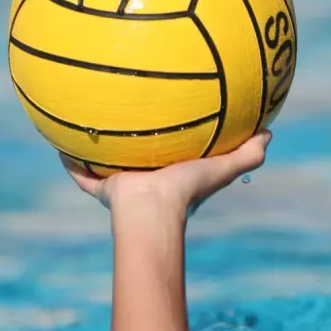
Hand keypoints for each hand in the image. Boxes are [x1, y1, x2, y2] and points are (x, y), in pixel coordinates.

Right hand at [60, 129, 272, 213]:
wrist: (152, 210)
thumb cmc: (188, 191)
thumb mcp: (223, 169)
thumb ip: (248, 155)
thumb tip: (270, 133)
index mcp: (172, 178)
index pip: (173, 158)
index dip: (174, 145)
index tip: (173, 125)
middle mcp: (145, 181)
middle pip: (137, 159)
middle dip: (133, 144)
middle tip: (129, 120)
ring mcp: (121, 185)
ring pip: (106, 165)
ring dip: (99, 151)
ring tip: (91, 123)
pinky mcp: (101, 186)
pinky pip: (80, 172)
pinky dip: (71, 161)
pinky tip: (60, 141)